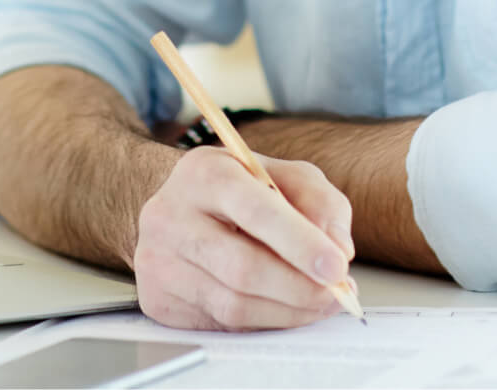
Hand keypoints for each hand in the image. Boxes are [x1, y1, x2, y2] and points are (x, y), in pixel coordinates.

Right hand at [131, 146, 356, 330]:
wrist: (178, 210)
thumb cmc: (238, 192)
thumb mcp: (283, 176)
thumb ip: (320, 202)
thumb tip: (339, 250)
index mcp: (205, 173)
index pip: (256, 210)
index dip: (301, 243)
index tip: (337, 267)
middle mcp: (171, 215)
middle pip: (244, 268)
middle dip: (301, 288)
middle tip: (337, 295)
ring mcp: (158, 261)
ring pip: (234, 305)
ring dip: (288, 312)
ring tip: (318, 302)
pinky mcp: (158, 299)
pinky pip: (222, 324)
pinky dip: (264, 322)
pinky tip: (282, 308)